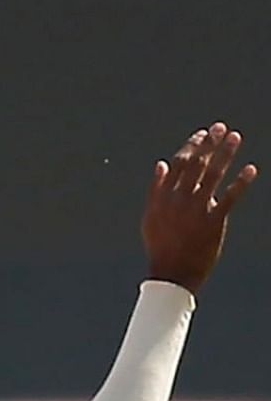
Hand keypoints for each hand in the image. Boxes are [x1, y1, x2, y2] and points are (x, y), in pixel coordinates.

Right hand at [143, 122, 256, 293]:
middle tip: (221, 127)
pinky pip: (230, 197)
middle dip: (210, 143)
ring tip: (235, 138)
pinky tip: (250, 169)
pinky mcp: (214, 220)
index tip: (203, 134)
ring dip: (226, 154)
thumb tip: (162, 164)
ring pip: (213, 175)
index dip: (192, 146)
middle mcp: (180, 198)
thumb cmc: (160, 245)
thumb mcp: (150, 217)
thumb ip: (156, 189)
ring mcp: (197, 209)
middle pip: (197, 164)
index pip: (179, 163)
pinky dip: (240, 182)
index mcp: (164, 196)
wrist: (172, 272)